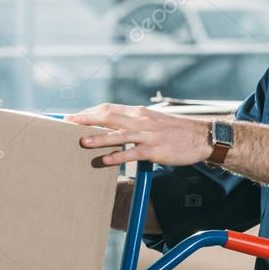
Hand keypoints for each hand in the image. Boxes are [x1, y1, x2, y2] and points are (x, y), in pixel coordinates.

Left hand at [65, 103, 212, 166]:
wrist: (201, 137)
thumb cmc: (176, 131)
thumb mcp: (153, 120)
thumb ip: (134, 121)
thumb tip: (115, 124)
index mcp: (139, 112)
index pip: (109, 108)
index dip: (90, 112)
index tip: (73, 117)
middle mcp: (141, 120)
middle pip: (109, 116)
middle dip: (87, 119)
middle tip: (68, 123)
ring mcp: (147, 135)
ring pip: (118, 134)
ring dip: (99, 137)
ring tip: (82, 141)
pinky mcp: (154, 150)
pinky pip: (132, 153)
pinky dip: (117, 156)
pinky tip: (104, 160)